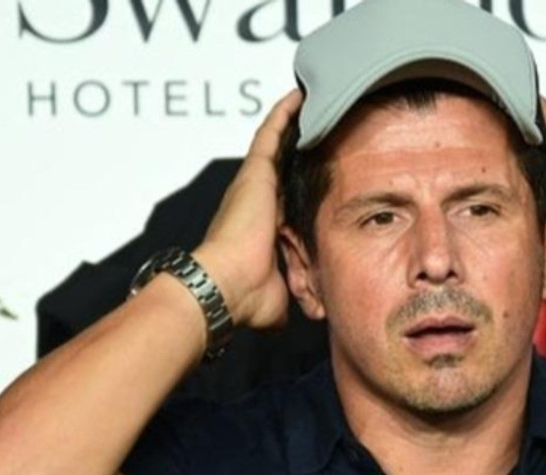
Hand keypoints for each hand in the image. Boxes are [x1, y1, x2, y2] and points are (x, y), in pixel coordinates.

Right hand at [192, 89, 302, 329]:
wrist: (224, 286)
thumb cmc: (246, 297)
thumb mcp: (279, 297)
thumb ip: (291, 294)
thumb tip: (305, 308)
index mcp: (263, 228)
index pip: (286, 200)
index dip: (300, 184)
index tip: (318, 171)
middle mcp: (256, 201)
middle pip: (282, 165)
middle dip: (299, 146)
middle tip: (321, 123)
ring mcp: (254, 184)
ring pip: (277, 142)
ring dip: (293, 122)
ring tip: (313, 98)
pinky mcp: (254, 171)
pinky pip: (272, 132)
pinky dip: (285, 112)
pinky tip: (302, 94)